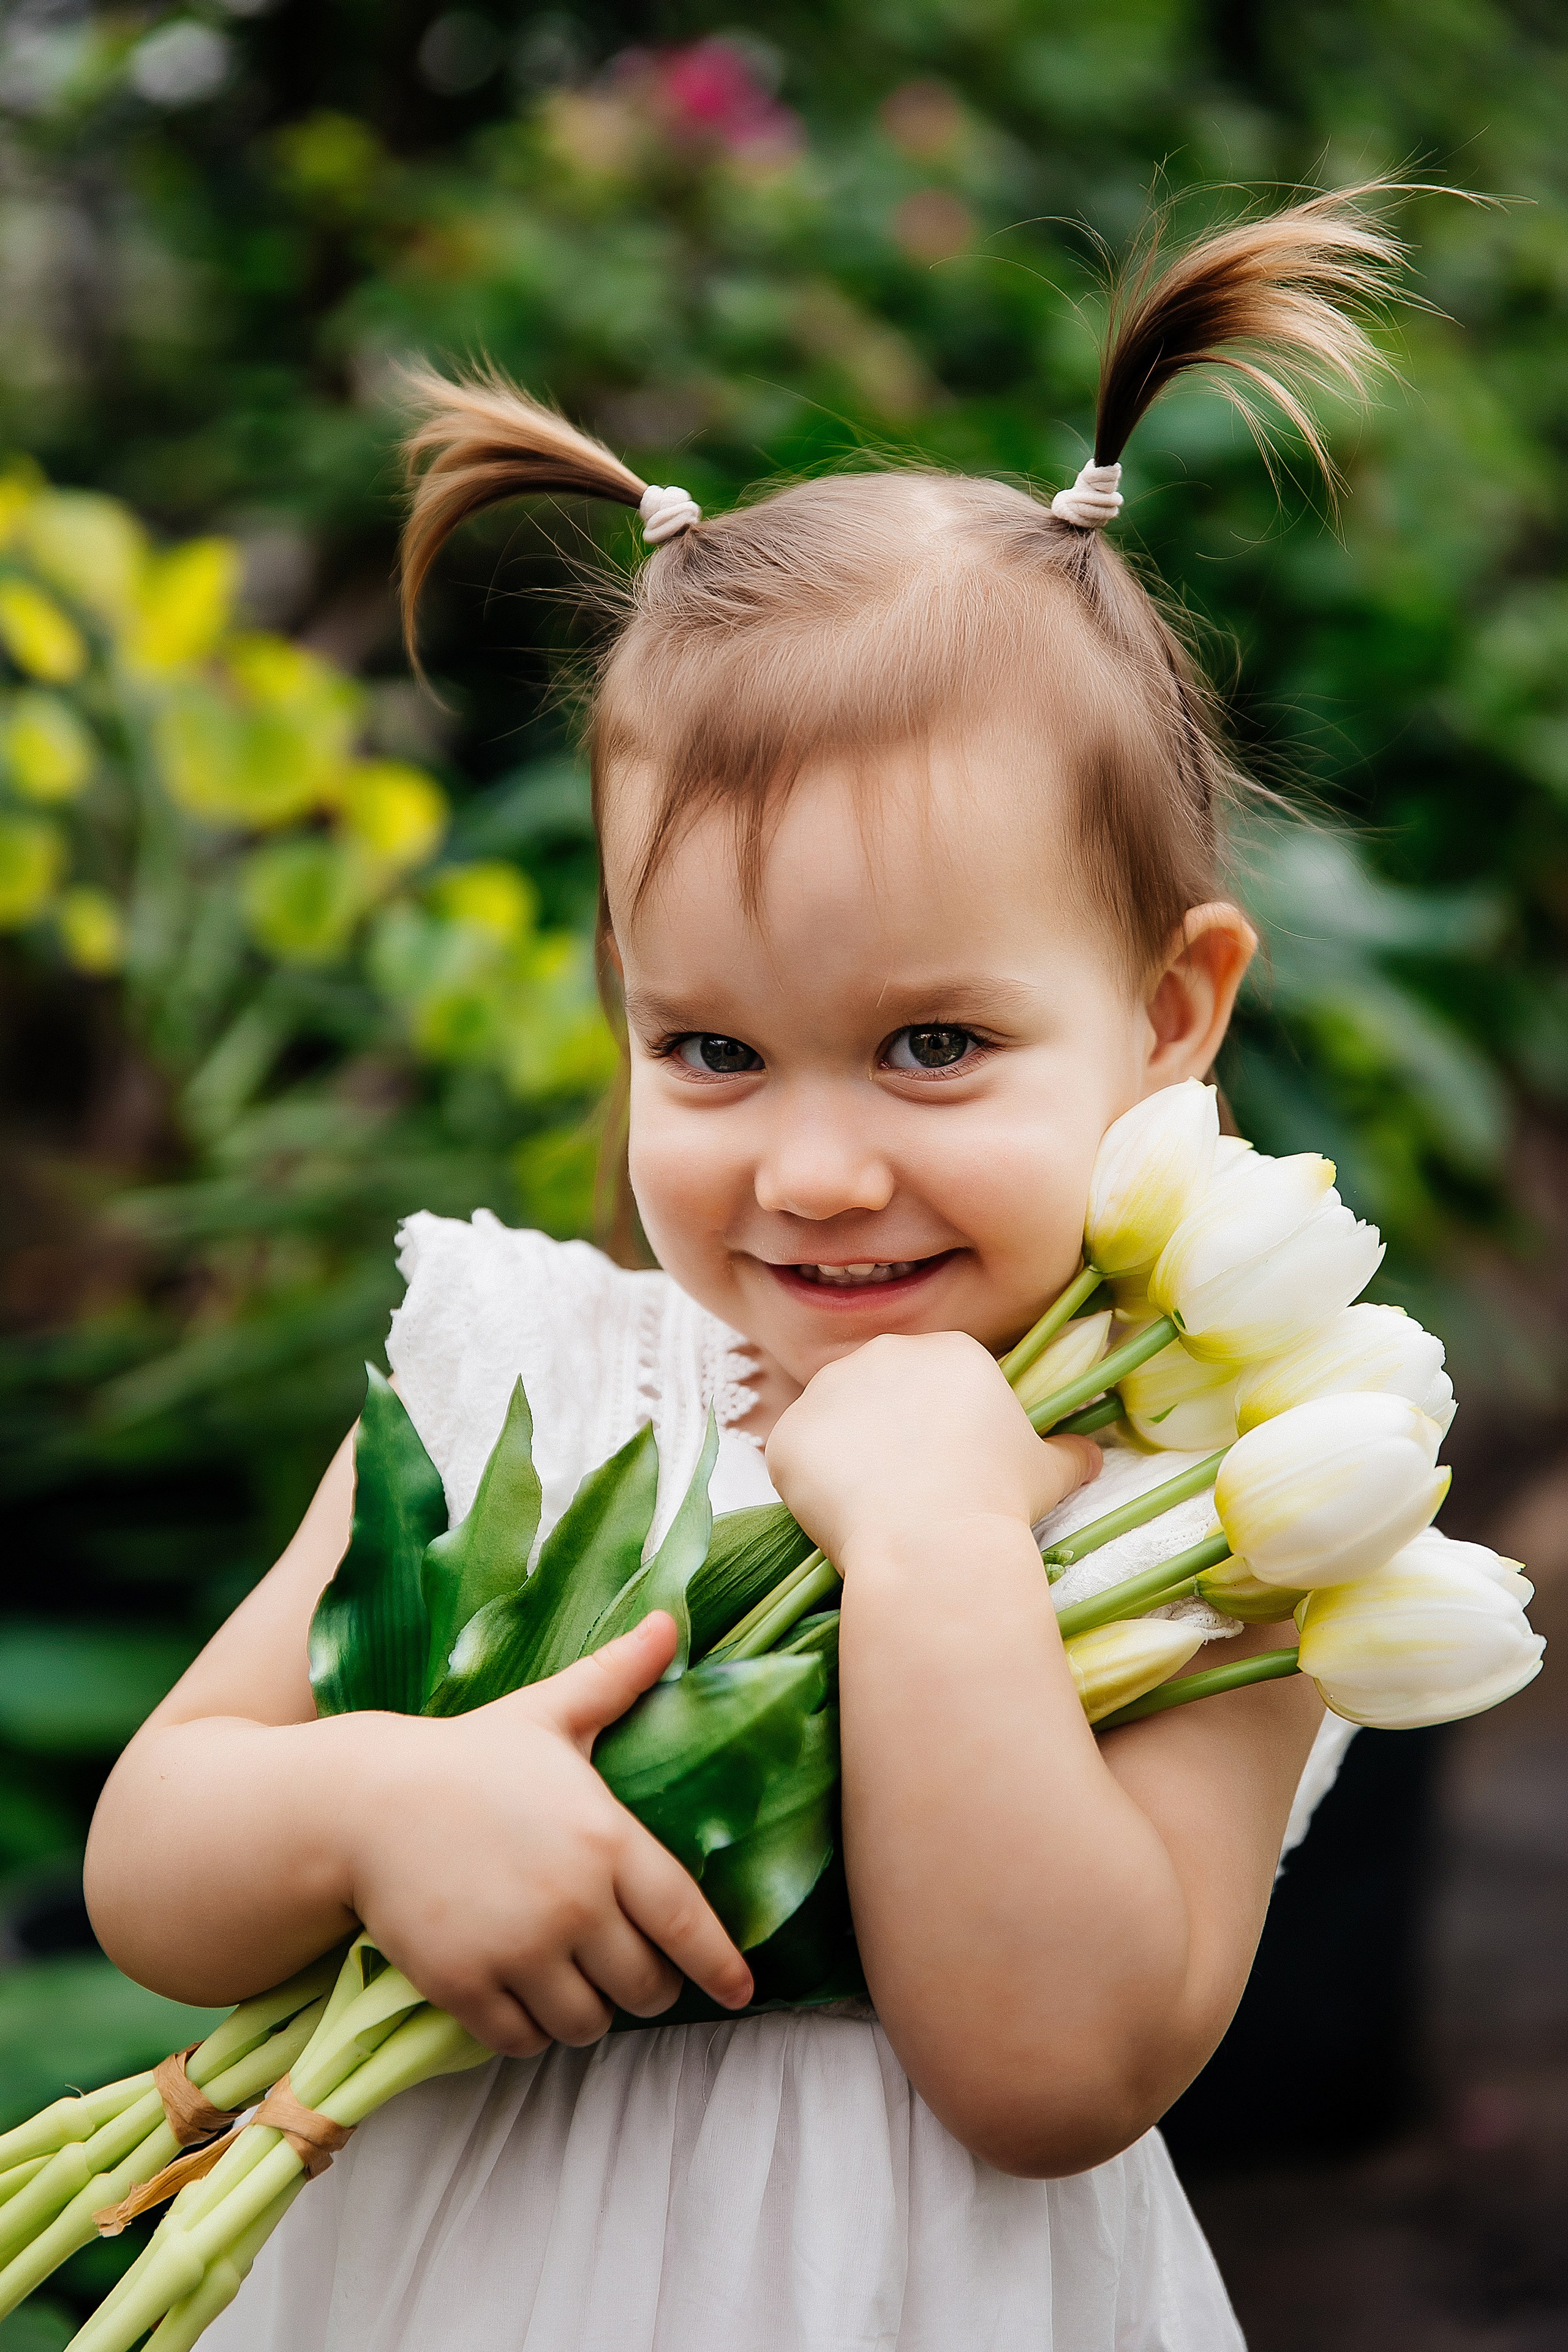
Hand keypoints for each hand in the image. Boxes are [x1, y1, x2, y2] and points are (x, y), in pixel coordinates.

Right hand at [339, 1613, 751, 2056]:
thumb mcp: (548, 1714)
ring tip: (571, 1981)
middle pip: (643, 1986)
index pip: (684, 1921)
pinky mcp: (467, 1986)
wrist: (365, 1802)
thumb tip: (668, 1622)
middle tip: (624, 1966)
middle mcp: (573, 1902)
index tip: (740, 1993)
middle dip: (644, 1985)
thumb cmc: (469, 1757)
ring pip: (587, 2024)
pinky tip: (521, 1996)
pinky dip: (530, 2030)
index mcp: (605, 1839)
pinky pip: (523, 2041)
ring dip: (587, 2012)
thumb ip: (614, 1678)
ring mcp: (519, 1950)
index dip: (718, 1963)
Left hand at [765, 1331, 1098, 1569]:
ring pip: (832, 1420)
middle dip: (887, 1432)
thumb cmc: (999, 1503)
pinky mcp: (786, 1431)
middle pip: (879, 1389)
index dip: (936, 1426)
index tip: (945, 1465)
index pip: (931, 1379)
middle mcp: (883, 1351)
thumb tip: (1092, 1454)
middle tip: (907, 1486)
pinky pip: (794, 1454)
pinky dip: (808, 1483)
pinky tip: (838, 1516)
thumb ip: (1070, 1453)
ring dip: (846, 1454)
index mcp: (948, 1349)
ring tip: (873, 1504)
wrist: (933, 1545)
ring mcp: (827, 1388)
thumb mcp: (1050, 1472)